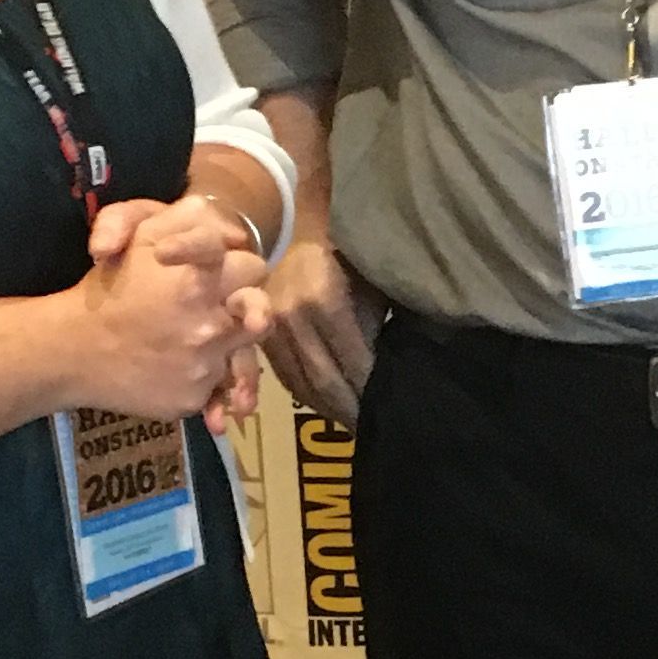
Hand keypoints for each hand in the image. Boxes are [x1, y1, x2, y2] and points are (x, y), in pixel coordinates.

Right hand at [62, 204, 256, 422]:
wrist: (71, 350)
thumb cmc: (108, 288)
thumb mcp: (141, 236)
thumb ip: (189, 221)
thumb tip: (230, 231)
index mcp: (198, 280)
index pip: (251, 265)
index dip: (238, 265)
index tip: (220, 272)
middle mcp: (209, 324)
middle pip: (260, 312)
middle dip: (244, 305)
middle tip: (222, 305)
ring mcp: (203, 366)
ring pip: (244, 353)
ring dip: (228, 344)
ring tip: (198, 339)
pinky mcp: (193, 398)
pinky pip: (217, 387)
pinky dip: (204, 378)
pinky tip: (179, 367)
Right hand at [257, 232, 383, 427]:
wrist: (308, 229)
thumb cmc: (355, 255)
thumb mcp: (377, 285)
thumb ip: (379, 326)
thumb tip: (399, 373)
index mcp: (323, 299)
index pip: (351, 362)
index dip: (369, 391)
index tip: (388, 413)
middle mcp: (289, 314)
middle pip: (322, 378)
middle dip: (349, 408)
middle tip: (372, 429)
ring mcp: (268, 324)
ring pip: (299, 382)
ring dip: (327, 408)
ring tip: (353, 424)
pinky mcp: (258, 332)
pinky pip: (283, 374)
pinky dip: (307, 395)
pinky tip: (329, 407)